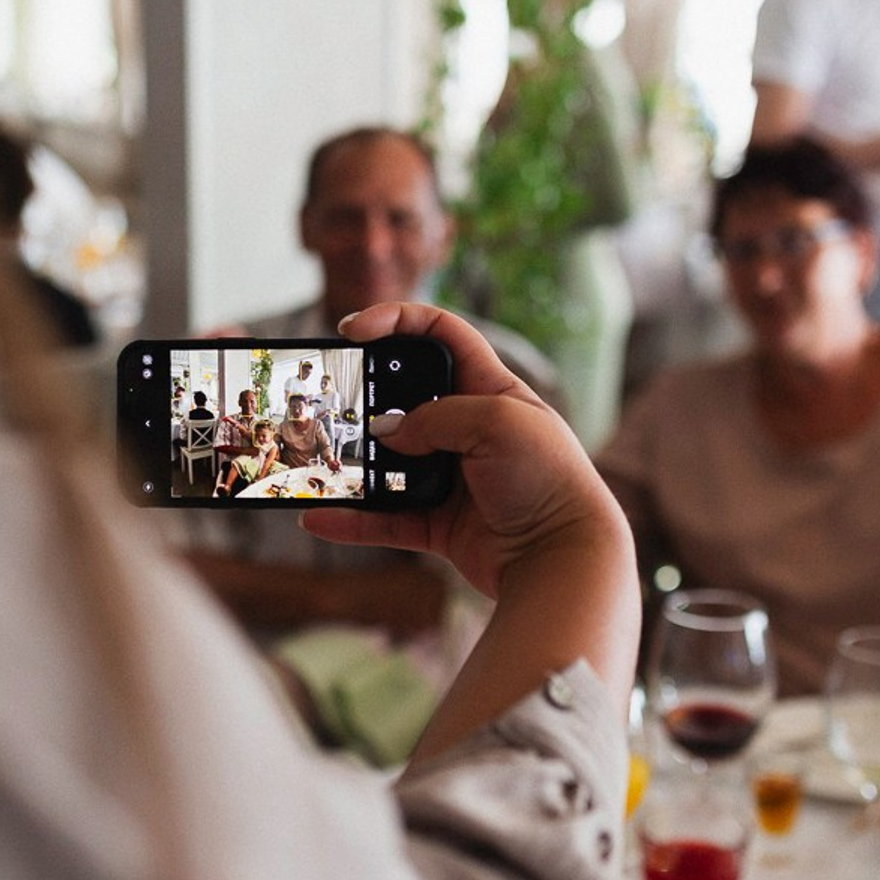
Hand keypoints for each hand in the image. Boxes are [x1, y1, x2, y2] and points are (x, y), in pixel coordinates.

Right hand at [301, 303, 614, 599]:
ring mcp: (450, 476)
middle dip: (363, 395)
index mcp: (490, 389)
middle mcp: (468, 428)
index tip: (352, 329)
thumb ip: (436, 418)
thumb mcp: (498, 424)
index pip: (440, 334)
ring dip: (351, 461)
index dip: (396, 320)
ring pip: (386, 461)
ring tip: (317, 460)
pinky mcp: (438, 522)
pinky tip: (319, 517)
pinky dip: (352, 520)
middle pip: (401, 397)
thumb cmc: (549, 480)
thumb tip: (386, 433)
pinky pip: (384, 517)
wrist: (562, 559)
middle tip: (330, 400)